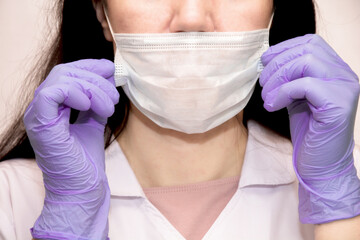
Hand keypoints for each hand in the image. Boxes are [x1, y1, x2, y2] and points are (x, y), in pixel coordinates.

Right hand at [24, 59, 118, 238]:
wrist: (82, 187)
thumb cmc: (86, 160)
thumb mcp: (95, 122)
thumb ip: (97, 101)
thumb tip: (108, 77)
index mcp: (53, 107)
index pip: (67, 73)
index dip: (89, 66)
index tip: (111, 70)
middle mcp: (42, 108)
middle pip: (65, 72)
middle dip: (96, 79)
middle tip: (114, 98)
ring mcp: (38, 115)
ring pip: (61, 78)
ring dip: (92, 88)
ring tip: (109, 107)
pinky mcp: (40, 123)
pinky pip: (52, 92)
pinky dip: (76, 93)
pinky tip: (90, 107)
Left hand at [260, 34, 359, 223]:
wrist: (321, 164)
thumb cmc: (308, 131)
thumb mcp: (296, 97)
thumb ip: (290, 77)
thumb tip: (268, 60)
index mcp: (336, 71)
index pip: (312, 42)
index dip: (284, 48)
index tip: (265, 62)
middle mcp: (345, 75)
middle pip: (308, 49)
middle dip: (277, 63)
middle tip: (262, 84)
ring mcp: (345, 89)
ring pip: (307, 62)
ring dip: (278, 77)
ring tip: (267, 96)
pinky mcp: (338, 105)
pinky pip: (305, 85)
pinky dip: (282, 93)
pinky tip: (272, 106)